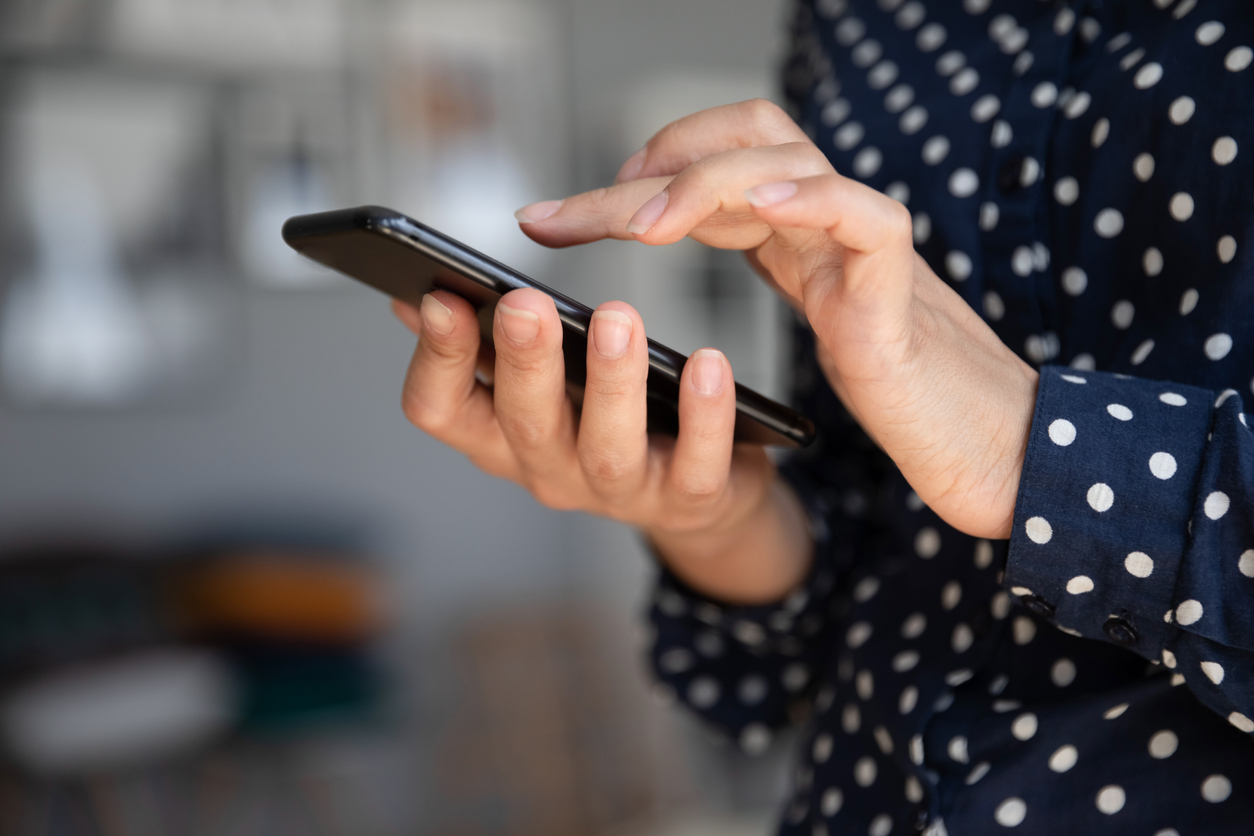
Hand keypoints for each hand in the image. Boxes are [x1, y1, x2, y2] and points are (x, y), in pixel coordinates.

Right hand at [392, 288, 810, 602]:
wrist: (698, 494)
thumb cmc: (610, 422)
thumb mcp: (543, 388)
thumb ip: (489, 347)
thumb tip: (422, 298)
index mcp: (501, 436)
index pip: (441, 411)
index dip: (436, 359)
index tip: (443, 298)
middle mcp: (550, 469)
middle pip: (522, 423)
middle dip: (524, 361)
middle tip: (526, 303)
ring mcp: (619, 493)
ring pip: (607, 448)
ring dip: (610, 382)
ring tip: (617, 320)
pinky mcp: (688, 500)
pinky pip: (695, 467)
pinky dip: (703, 416)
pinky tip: (707, 363)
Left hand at [516, 99, 1038, 538]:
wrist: (986, 442)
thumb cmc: (899, 394)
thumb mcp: (812, 325)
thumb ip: (769, 273)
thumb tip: (678, 276)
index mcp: (799, 231)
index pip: (707, 170)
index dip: (632, 179)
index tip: (556, 218)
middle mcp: (827, 221)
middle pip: (733, 149)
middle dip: (638, 172)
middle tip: (557, 218)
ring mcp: (863, 245)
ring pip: (787, 161)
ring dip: (702, 181)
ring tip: (639, 223)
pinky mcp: (899, 290)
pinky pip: (864, 217)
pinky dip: (816, 200)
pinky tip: (764, 205)